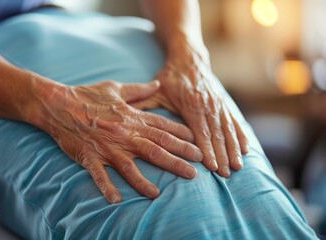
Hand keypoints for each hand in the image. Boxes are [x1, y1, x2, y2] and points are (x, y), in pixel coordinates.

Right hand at [39, 80, 202, 203]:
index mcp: (131, 116)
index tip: (198, 145)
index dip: (182, 136)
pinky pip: (100, 174)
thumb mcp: (116, 88)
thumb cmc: (87, 95)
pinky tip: (116, 200)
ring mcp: (107, 146)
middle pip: (156, 147)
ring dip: (145, 180)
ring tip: (159, 193)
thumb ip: (139, 90)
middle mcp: (124, 133)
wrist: (59, 104)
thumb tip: (158, 85)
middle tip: (196, 171)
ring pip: (131, 165)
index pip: (162, 127)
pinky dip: (107, 187)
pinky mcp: (90, 156)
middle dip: (178, 159)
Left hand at [133, 44, 248, 177]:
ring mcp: (218, 104)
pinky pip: (235, 121)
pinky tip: (246, 149)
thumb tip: (126, 117)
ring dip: (234, 149)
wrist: (189, 58)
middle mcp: (208, 105)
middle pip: (217, 134)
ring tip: (238, 167)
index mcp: (192, 104)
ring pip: (228, 130)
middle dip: (223, 155)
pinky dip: (241, 135)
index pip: (201, 131)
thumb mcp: (157, 90)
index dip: (207, 149)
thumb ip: (145, 105)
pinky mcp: (224, 103)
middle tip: (226, 174)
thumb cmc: (170, 77)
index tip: (212, 166)